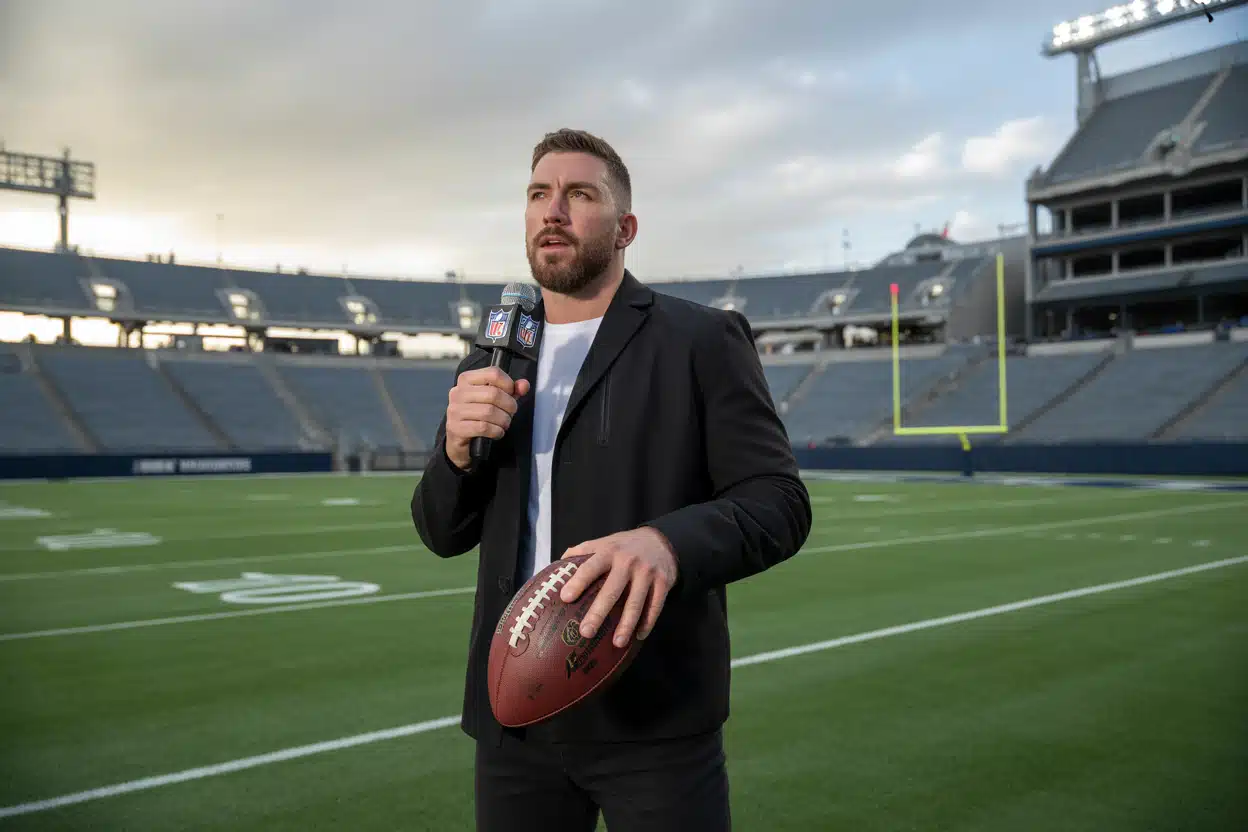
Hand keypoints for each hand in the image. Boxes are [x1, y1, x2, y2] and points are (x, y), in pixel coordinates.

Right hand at [444, 366, 530, 470]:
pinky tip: (497, 432)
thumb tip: (524, 385)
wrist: (459, 438)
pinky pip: (484, 427)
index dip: (509, 384)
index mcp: (466, 379)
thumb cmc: (478, 415)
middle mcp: (457, 392)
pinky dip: (496, 431)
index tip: (511, 394)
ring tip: (504, 423)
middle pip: (494, 394)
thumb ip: (511, 390)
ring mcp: (455, 410)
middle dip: (509, 406)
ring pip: (489, 412)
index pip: (493, 373)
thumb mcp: (495, 399)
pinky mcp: (456, 428)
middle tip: (511, 413)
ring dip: (504, 420)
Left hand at [559, 527, 678, 647]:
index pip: (590, 567)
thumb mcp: (605, 542)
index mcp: (609, 551)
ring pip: (636, 602)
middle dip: (598, 612)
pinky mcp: (663, 582)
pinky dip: (647, 623)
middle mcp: (628, 562)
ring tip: (617, 643)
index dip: (577, 581)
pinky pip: (655, 606)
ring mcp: (647, 572)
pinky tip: (638, 636)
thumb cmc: (624, 546)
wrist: (661, 540)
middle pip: (612, 590)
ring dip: (626, 625)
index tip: (565, 598)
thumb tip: (558, 566)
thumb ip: (583, 551)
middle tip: (585, 632)